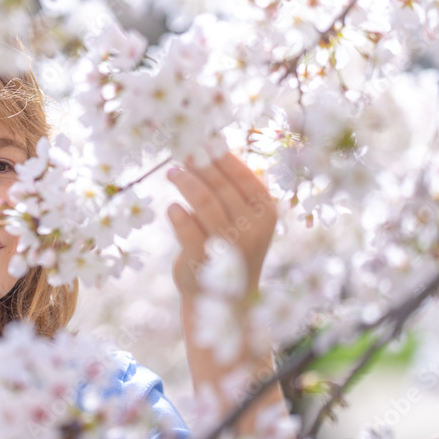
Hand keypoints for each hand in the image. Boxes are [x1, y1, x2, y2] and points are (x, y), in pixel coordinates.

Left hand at [165, 152, 276, 298]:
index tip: (200, 139)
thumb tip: (211, 144)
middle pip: (220, 184)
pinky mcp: (205, 261)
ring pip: (203, 201)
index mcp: (266, 212)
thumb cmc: (231, 249)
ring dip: (184, 182)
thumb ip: (233, 187)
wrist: (227, 300)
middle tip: (181, 152)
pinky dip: (176, 215)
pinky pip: (186, 229)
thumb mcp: (244, 218)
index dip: (219, 154)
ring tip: (172, 172)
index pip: (241, 174)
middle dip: (198, 164)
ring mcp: (229, 245)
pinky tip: (172, 208)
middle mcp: (253, 228)